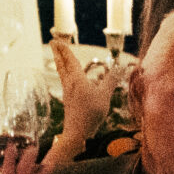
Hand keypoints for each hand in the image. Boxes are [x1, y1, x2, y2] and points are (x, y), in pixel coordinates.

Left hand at [49, 34, 121, 159]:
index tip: (57, 39)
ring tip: (58, 57)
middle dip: (58, 53)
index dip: (64, 50)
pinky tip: (69, 78)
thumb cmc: (90, 114)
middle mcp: (69, 84)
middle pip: (62, 65)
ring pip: (62, 73)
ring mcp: (68, 93)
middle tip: (53, 42)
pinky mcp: (69, 100)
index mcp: (77, 80)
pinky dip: (65, 74)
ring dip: (60, 62)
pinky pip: (66, 82)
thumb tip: (120, 67)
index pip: (70, 61)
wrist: (77, 134)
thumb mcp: (104, 96)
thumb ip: (111, 81)